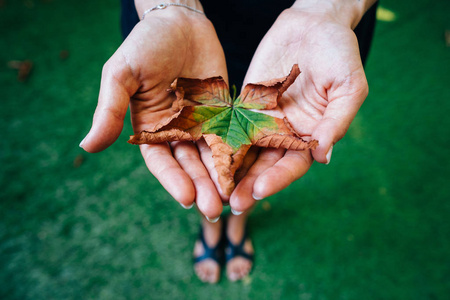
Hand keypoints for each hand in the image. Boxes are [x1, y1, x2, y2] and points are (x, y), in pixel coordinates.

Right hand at [80, 5, 226, 218]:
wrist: (180, 23)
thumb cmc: (146, 45)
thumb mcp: (121, 74)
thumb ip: (110, 109)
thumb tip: (87, 146)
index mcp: (150, 128)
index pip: (161, 161)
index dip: (172, 179)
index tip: (185, 198)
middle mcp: (176, 131)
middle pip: (189, 164)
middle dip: (201, 186)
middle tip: (214, 209)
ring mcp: (201, 124)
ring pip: (212, 156)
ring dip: (221, 178)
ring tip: (233, 198)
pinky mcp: (223, 114)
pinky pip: (232, 137)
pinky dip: (238, 155)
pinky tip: (248, 172)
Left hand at [230, 3, 371, 210]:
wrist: (313, 24)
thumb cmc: (339, 54)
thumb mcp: (349, 86)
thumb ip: (337, 121)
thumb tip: (323, 157)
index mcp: (311, 134)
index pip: (294, 164)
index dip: (278, 179)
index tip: (260, 191)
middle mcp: (286, 132)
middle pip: (266, 164)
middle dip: (250, 184)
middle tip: (232, 203)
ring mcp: (263, 119)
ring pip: (246, 150)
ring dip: (232, 170)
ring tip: (216, 189)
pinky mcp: (245, 104)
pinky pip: (231, 124)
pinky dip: (220, 141)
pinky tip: (205, 155)